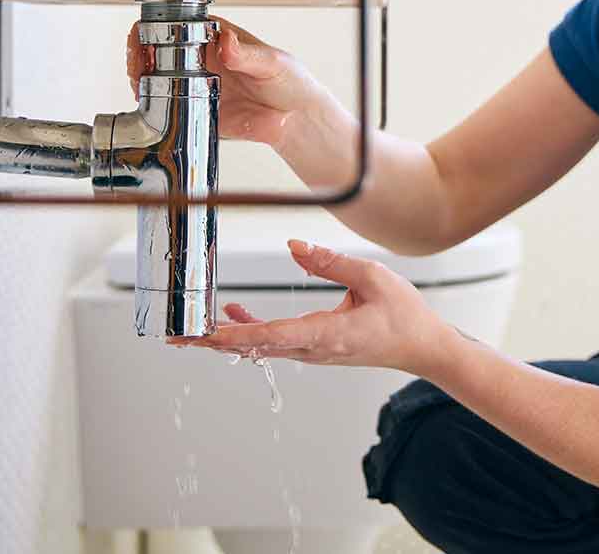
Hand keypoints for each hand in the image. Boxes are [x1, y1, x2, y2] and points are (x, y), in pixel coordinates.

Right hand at [125, 15, 326, 147]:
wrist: (298, 120)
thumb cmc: (291, 83)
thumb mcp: (273, 63)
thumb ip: (248, 54)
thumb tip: (225, 40)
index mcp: (218, 38)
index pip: (178, 24)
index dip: (156, 28)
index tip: (145, 37)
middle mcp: (202, 60)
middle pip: (158, 50)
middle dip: (139, 54)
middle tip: (137, 64)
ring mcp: (196, 86)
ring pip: (157, 78)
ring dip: (141, 78)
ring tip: (138, 82)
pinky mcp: (197, 112)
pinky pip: (168, 108)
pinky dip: (152, 106)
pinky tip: (148, 104)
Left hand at [169, 240, 456, 376]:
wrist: (423, 347)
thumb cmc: (404, 315)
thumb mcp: (373, 277)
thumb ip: (331, 262)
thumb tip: (293, 247)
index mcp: (326, 334)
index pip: (270, 336)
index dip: (233, 334)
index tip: (203, 333)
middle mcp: (313, 349)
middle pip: (253, 346)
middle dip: (212, 340)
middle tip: (175, 335)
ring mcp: (312, 352)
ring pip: (259, 346)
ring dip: (224, 336)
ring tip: (189, 327)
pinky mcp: (315, 348)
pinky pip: (274, 342)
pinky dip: (249, 331)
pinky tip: (233, 315)